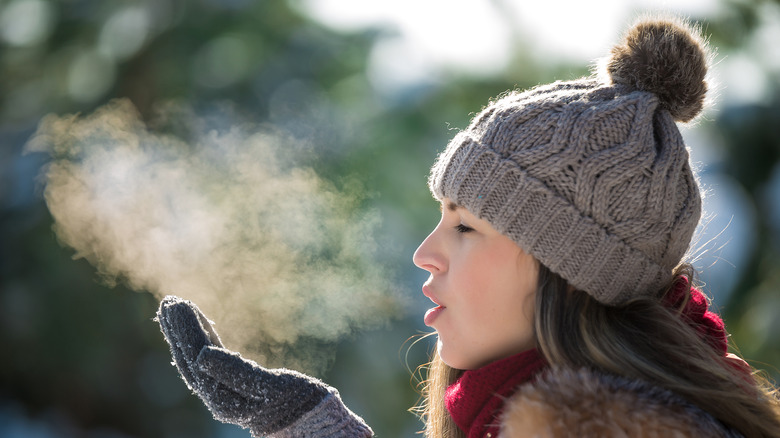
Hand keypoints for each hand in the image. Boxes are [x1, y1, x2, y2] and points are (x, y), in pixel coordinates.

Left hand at [156, 295, 372, 437]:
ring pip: (198, 359)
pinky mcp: (238, 387)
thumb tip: (202, 355)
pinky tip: (203, 327)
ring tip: (178, 308)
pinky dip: (206, 341)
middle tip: (170, 301)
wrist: (314, 424)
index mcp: (223, 397)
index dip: (185, 330)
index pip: (196, 357)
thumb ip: (236, 373)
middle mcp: (219, 398)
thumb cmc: (297, 405)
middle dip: (179, 330)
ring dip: (188, 334)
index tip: (177, 303)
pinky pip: (214, 361)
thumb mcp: (271, 389)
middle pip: (191, 358)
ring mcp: (226, 393)